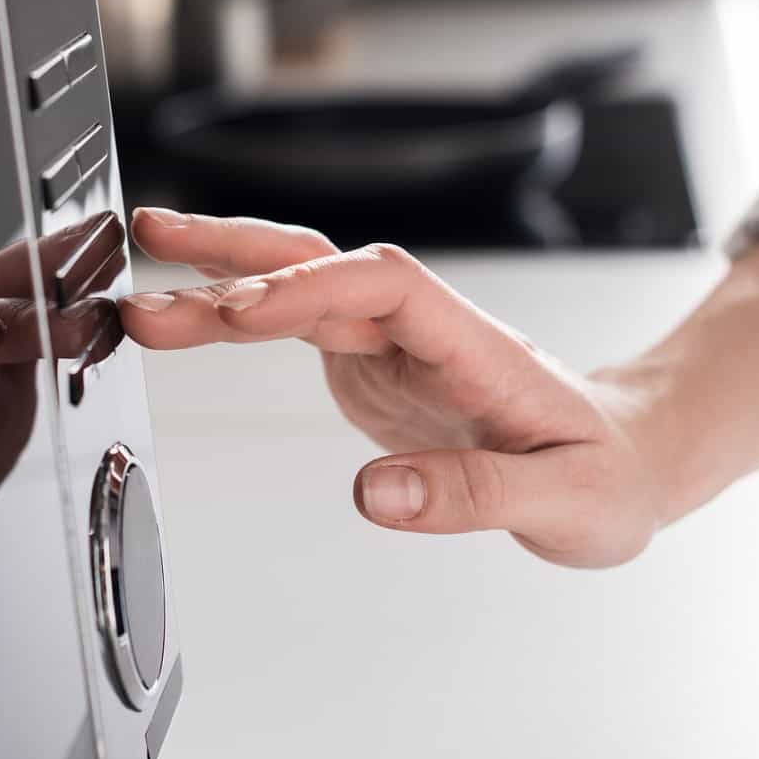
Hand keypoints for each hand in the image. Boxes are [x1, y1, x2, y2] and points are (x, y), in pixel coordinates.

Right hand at [123, 210, 664, 567]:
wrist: (621, 461)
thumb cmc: (605, 476)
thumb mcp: (565, 503)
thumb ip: (471, 495)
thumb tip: (375, 495)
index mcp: (473, 343)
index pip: (383, 286)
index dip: (308, 289)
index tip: (240, 312)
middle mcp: (424, 329)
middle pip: (321, 266)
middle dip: (234, 258)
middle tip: (147, 255)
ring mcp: (392, 344)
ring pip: (297, 289)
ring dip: (218, 282)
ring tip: (137, 287)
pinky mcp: (370, 367)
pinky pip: (294, 328)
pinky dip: (234, 319)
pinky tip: (186, 315)